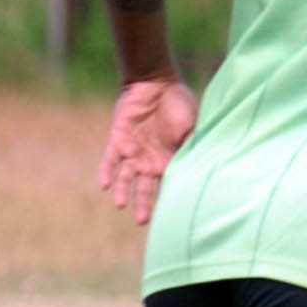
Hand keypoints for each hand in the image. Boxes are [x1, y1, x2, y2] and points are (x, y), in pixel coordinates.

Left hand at [98, 77, 197, 223]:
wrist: (155, 84)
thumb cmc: (179, 104)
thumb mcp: (192, 126)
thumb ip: (192, 145)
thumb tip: (201, 165)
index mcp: (170, 160)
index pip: (169, 184)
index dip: (170, 198)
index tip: (173, 215)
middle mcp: (150, 161)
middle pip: (145, 188)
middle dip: (143, 204)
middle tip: (143, 221)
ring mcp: (132, 152)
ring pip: (125, 178)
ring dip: (122, 191)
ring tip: (120, 204)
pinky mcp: (117, 141)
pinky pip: (109, 160)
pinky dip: (107, 171)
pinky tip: (104, 184)